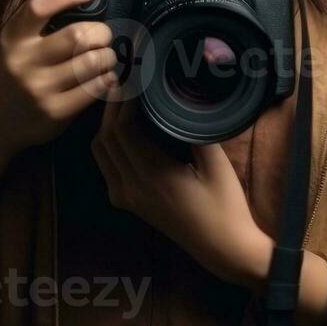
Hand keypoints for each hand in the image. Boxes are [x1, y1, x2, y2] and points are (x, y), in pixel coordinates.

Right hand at [0, 0, 118, 159]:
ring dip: (108, 57)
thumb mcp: (23, 31)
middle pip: (79, 36)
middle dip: (102, 33)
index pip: (42, 5)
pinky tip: (104, 76)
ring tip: (105, 56)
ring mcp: (39, 88)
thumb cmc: (14, 67)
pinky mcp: (55, 113)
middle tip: (103, 36)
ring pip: (92, 63)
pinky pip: (95, 89)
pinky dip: (107, 79)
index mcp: (13, 35)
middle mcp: (23, 61)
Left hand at [91, 96, 272, 287]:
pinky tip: (122, 127)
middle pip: (106, 137)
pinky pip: (106, 166)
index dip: (123, 101)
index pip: (122, 130)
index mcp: (153, 176)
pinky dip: (108, 142)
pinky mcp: (127, 203)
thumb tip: (177, 98)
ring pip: (100, 151)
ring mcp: (126, 198)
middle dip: (112, 106)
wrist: (223, 248)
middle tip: (125, 79)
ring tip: (122, 98)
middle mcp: (132, 188)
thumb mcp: (216, 165)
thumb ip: (193, 132)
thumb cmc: (225, 205)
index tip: (134, 77)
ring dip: (106, 123)